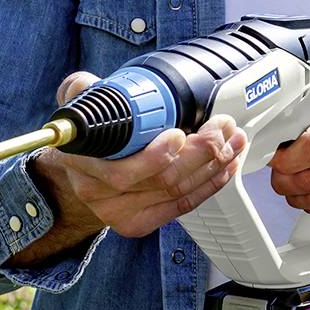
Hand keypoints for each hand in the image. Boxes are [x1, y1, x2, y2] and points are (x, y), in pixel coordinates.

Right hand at [32, 72, 247, 239]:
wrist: (77, 171)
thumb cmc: (88, 135)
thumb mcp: (79, 105)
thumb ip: (84, 89)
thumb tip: (97, 86)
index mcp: (81, 160)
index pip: (121, 169)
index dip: (156, 156)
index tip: (180, 134)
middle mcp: (96, 191)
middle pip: (160, 180)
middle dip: (201, 153)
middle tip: (221, 129)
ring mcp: (116, 212)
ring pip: (176, 192)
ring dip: (213, 165)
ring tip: (232, 141)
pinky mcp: (137, 223)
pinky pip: (181, 206)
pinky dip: (209, 185)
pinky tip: (225, 166)